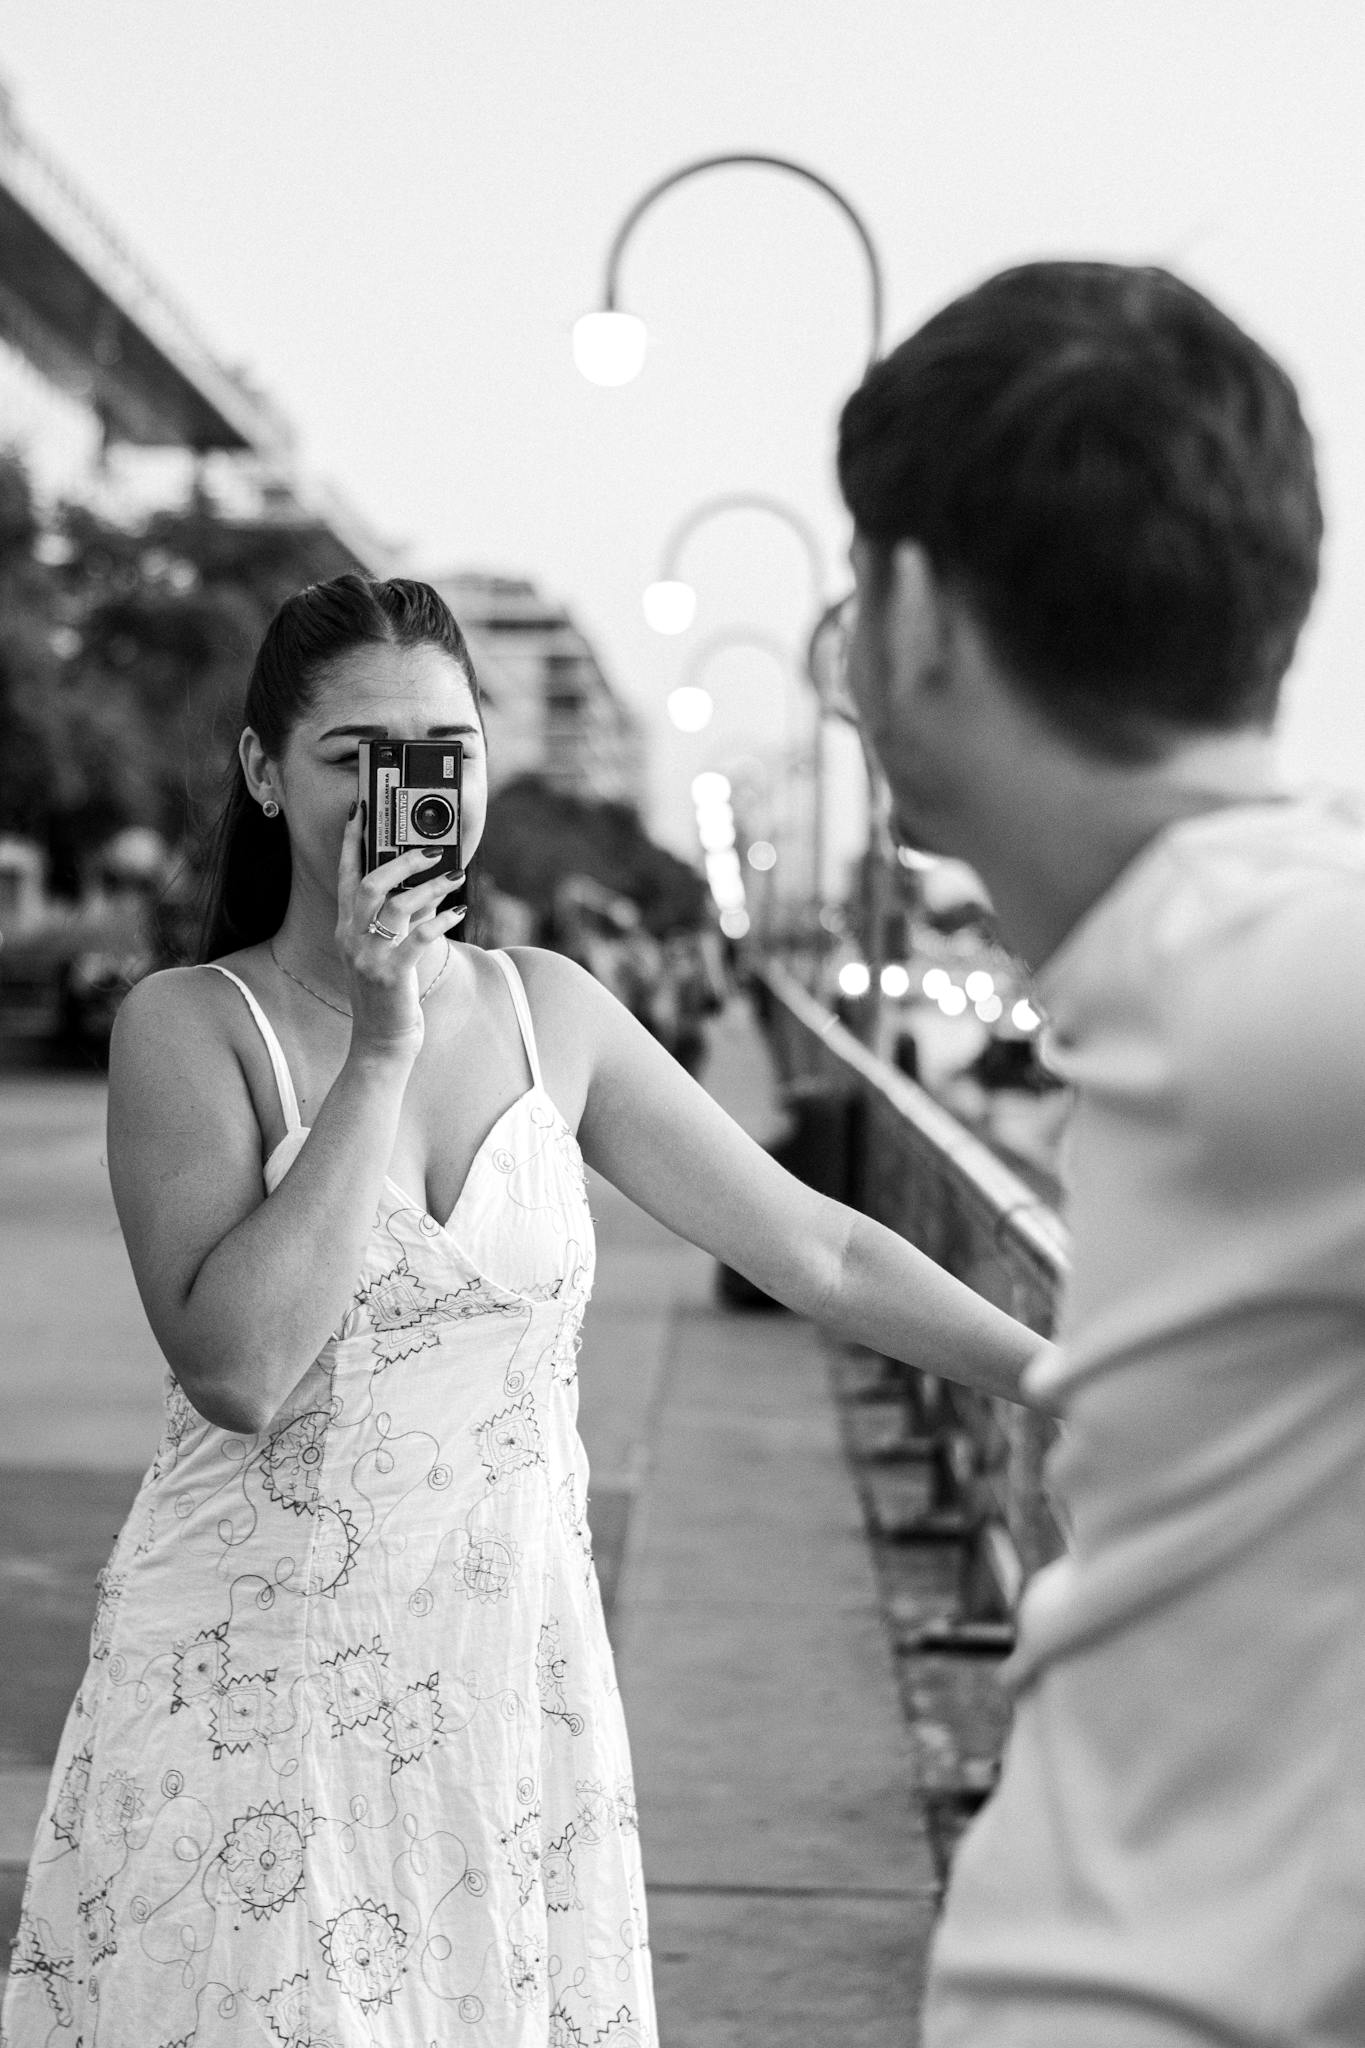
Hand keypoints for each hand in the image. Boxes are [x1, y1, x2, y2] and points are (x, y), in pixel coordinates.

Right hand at [335, 804, 465, 1050]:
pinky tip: (459, 911)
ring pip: (396, 905)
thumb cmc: (388, 996)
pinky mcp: (391, 974)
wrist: (380, 1042)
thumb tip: (432, 890)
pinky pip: (420, 936)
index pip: (345, 876)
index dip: (352, 842)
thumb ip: (403, 921)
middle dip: (400, 860)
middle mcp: (351, 938)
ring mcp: (368, 956)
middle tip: (430, 849)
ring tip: (455, 877)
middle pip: (369, 883)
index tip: (361, 812)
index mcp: (346, 929)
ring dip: (430, 887)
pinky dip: (442, 919)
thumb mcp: (387, 952)